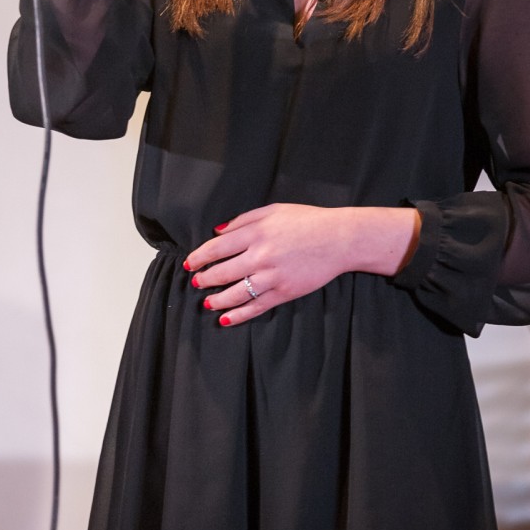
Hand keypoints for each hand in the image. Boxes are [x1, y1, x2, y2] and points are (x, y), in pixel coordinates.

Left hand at [184, 203, 421, 325]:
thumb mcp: (273, 210)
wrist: (339, 239)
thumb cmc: (307, 221)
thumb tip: (217, 231)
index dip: (199, 257)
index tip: (190, 263)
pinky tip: (225, 319)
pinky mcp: (284, 292)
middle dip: (205, 280)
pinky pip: (256, 307)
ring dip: (217, 300)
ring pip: (235, 293)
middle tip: (196, 283)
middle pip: (222, 272)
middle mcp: (260, 255)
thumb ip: (243, 220)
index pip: (217, 248)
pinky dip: (238, 315)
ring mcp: (272, 276)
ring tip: (207, 303)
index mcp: (255, 232)